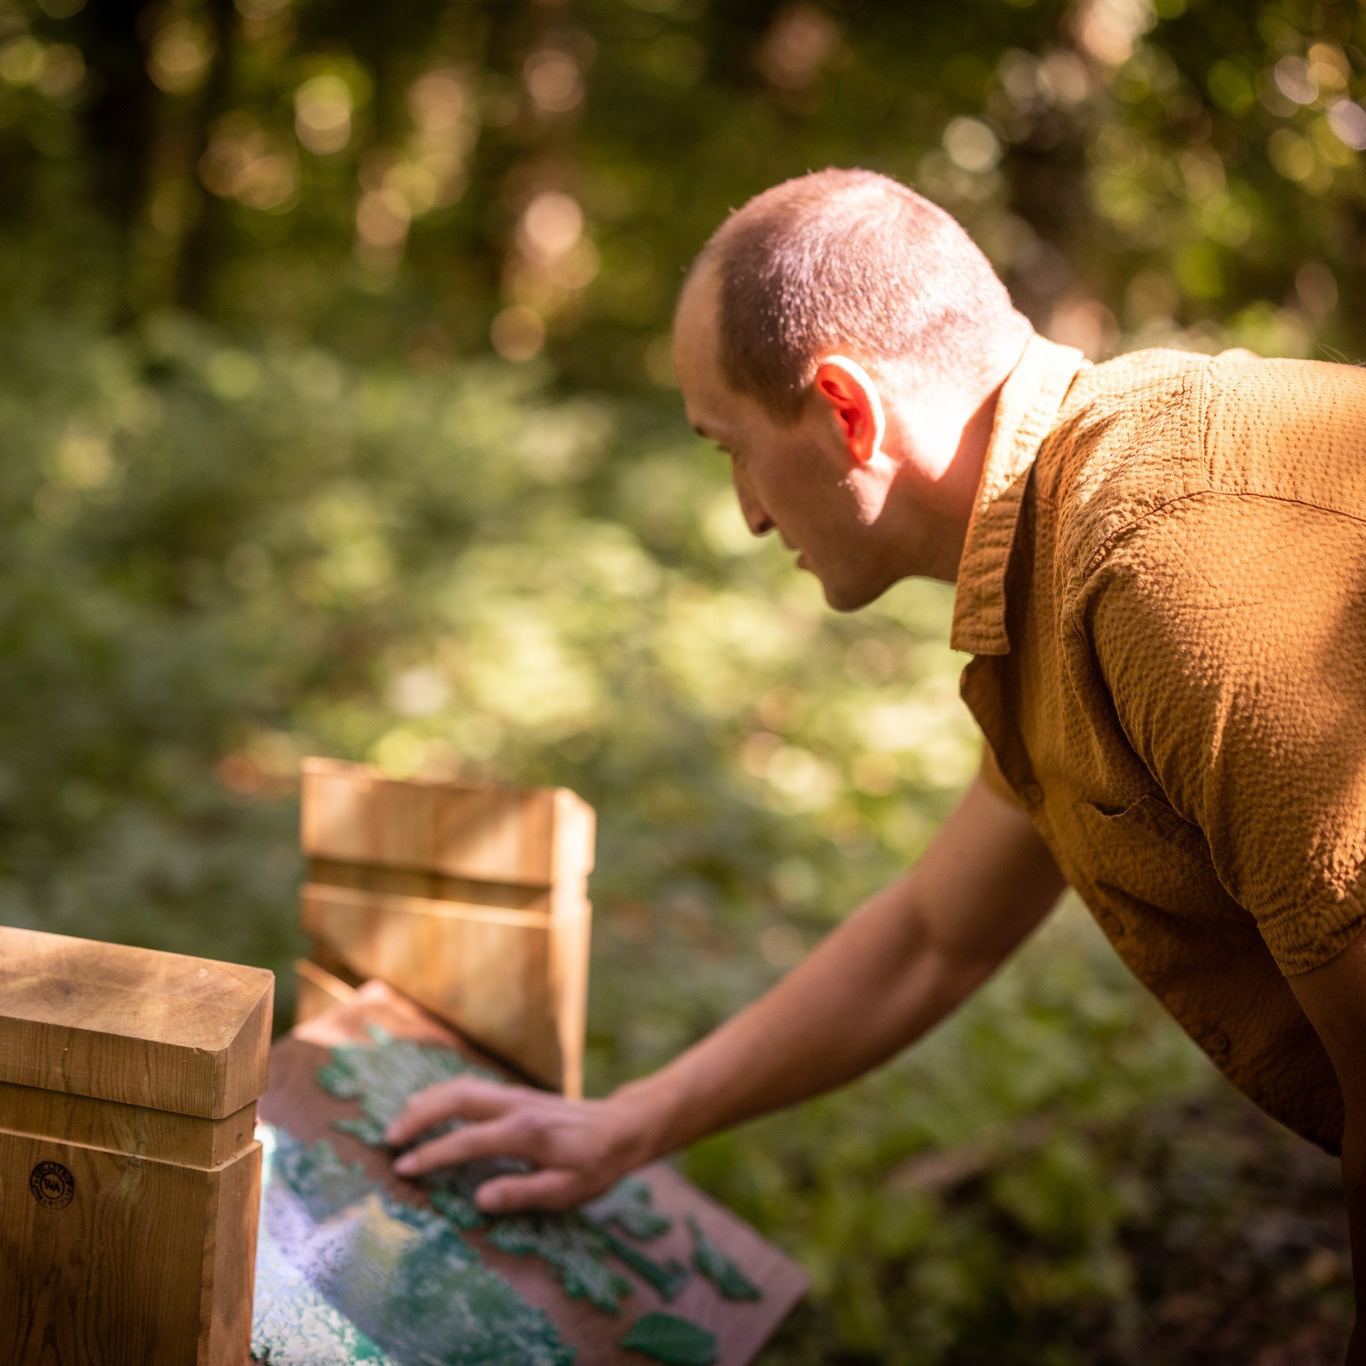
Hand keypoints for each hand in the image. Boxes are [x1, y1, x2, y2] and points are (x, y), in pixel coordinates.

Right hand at [384, 1076, 653, 1213]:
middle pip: (457, 1098)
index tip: (402, 1168)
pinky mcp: (515, 1093)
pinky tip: (427, 1106)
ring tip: (399, 1123)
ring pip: (461, 1086)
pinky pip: (471, 1087)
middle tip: (389, 1139)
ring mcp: (515, 1094)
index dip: (433, 1155)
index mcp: (526, 1133)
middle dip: (419, 1116)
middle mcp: (515, 1106)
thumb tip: (479, 1200)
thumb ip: (523, 1193)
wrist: (621, 1126)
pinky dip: (443, 1094)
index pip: (468, 1141)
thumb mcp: (568, 1190)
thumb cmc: (596, 1164)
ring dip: (427, 1101)